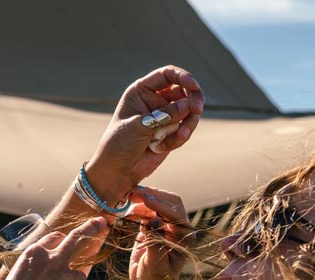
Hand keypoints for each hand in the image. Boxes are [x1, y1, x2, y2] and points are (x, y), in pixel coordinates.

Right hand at [0, 217, 107, 279]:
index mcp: (36, 252)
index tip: (70, 237)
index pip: (56, 237)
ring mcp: (67, 278)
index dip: (62, 240)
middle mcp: (53, 260)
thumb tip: (56, 259)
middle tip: (102, 223)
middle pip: (78, 239)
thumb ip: (37, 262)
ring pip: (80, 275)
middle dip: (91, 228)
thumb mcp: (17, 273)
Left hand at [84, 67, 203, 204]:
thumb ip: (165, 115)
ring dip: (188, 123)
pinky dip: (180, 138)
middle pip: (184, 90)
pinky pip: (185, 129)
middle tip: (197, 110)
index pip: (167, 75)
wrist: (117, 170)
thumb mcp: (140, 126)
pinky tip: (162, 148)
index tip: (193, 86)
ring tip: (179, 136)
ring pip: (189, 111)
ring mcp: (165, 116)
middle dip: (193, 99)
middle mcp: (155, 100)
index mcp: (141, 91)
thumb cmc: (120, 144)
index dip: (183, 77)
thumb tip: (189, 105)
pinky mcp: (171, 132)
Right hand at [124, 185, 188, 279]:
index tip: (144, 199)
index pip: (175, 212)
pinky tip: (127, 208)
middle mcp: (178, 228)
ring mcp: (166, 225)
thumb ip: (155, 241)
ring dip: (143, 198)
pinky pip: (146, 210)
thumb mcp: (155, 264)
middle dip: (152, 195)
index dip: (160, 204)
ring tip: (128, 197)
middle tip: (134, 191)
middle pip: (169, 201)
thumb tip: (153, 220)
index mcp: (185, 236)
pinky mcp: (152, 226)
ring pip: (157, 203)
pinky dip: (137, 206)